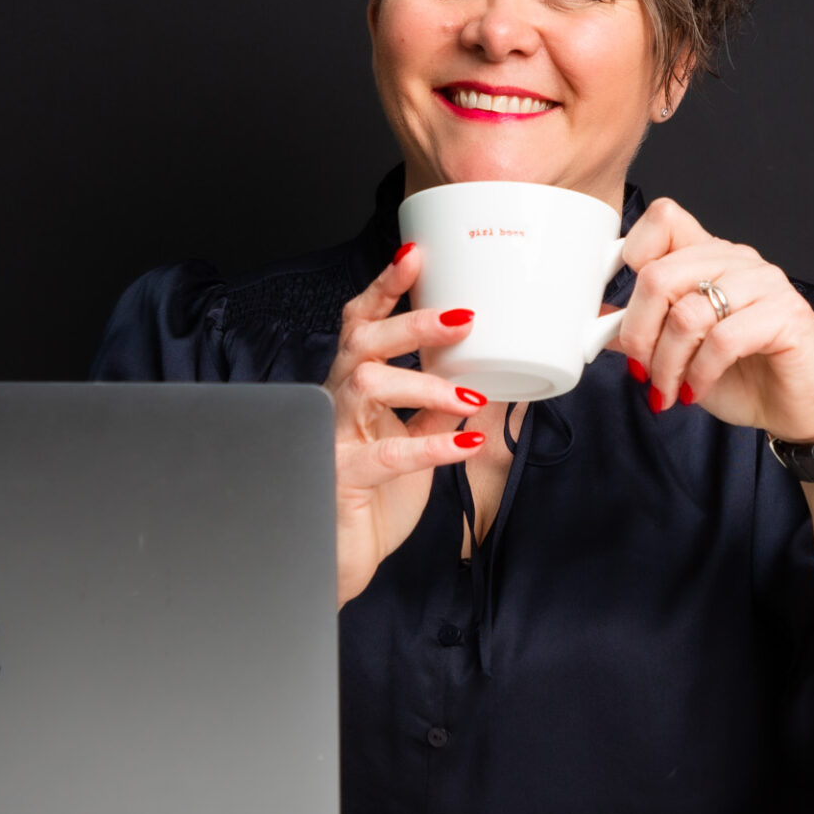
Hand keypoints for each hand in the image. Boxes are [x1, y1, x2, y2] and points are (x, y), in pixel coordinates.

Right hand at [328, 242, 490, 605]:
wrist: (338, 558)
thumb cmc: (372, 497)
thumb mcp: (414, 440)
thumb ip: (438, 405)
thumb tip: (480, 373)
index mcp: (353, 386)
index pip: (363, 323)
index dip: (385, 287)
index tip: (415, 254)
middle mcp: (336, 402)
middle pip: (363, 342)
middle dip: (411, 323)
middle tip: (463, 317)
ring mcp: (333, 438)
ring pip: (368, 386)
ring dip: (423, 382)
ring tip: (468, 391)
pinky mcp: (343, 477)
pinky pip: (385, 455)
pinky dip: (430, 445)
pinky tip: (465, 442)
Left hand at [614, 198, 813, 442]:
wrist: (803, 408)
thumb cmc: (744, 376)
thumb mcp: (678, 353)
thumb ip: (642, 330)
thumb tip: (594, 323)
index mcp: (709, 256)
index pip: (664, 218)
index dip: (630, 255)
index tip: (620, 306)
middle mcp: (736, 260)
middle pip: (659, 274)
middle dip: (638, 333)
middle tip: (640, 369)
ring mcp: (764, 283)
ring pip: (686, 313)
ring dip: (667, 364)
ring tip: (669, 390)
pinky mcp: (786, 315)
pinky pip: (722, 339)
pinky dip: (699, 373)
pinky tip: (695, 391)